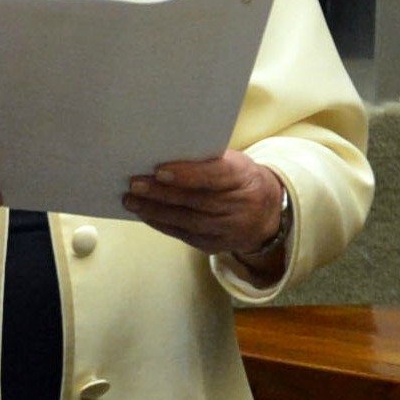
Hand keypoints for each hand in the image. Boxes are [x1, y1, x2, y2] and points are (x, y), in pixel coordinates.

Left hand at [123, 151, 284, 258]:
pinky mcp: (215, 245)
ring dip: (155, 211)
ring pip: (187, 221)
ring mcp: (227, 229)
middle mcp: (238, 206)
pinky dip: (162, 224)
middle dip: (161, 193)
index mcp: (243, 178)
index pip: (214, 176)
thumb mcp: (235, 163)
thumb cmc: (240, 179)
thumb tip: (164, 153)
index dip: (187, 174)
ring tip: (131, 200)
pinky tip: (145, 214)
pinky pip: (185, 235)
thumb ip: (208, 160)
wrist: (267, 213)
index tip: (159, 170)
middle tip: (135, 184)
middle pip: (196, 201)